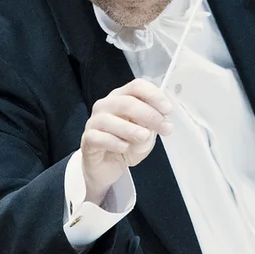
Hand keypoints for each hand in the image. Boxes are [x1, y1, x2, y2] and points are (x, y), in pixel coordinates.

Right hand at [80, 78, 172, 203]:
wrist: (108, 167)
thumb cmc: (126, 145)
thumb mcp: (146, 135)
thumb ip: (152, 126)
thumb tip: (161, 122)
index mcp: (122, 98)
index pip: (137, 86)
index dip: (153, 95)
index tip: (167, 109)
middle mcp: (106, 105)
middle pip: (126, 102)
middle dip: (148, 114)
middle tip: (163, 127)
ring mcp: (94, 122)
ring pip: (109, 119)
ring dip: (130, 128)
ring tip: (144, 137)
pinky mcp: (87, 139)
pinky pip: (98, 137)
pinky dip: (113, 141)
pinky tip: (124, 147)